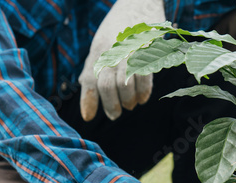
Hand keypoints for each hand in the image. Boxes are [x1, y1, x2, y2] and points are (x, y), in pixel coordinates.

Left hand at [79, 0, 165, 120]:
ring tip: (130, 105)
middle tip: (115, 114)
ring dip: (128, 100)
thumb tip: (87, 98)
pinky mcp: (147, 49)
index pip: (90, 79)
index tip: (89, 118)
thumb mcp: (101, 44)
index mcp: (98, 50)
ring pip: (125, 84)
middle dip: (111, 105)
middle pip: (107, 86)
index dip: (88, 100)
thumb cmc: (119, 27)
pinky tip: (142, 99)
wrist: (139, 0)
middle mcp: (111, 50)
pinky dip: (143, 92)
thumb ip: (93, 68)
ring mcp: (129, 50)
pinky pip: (144, 76)